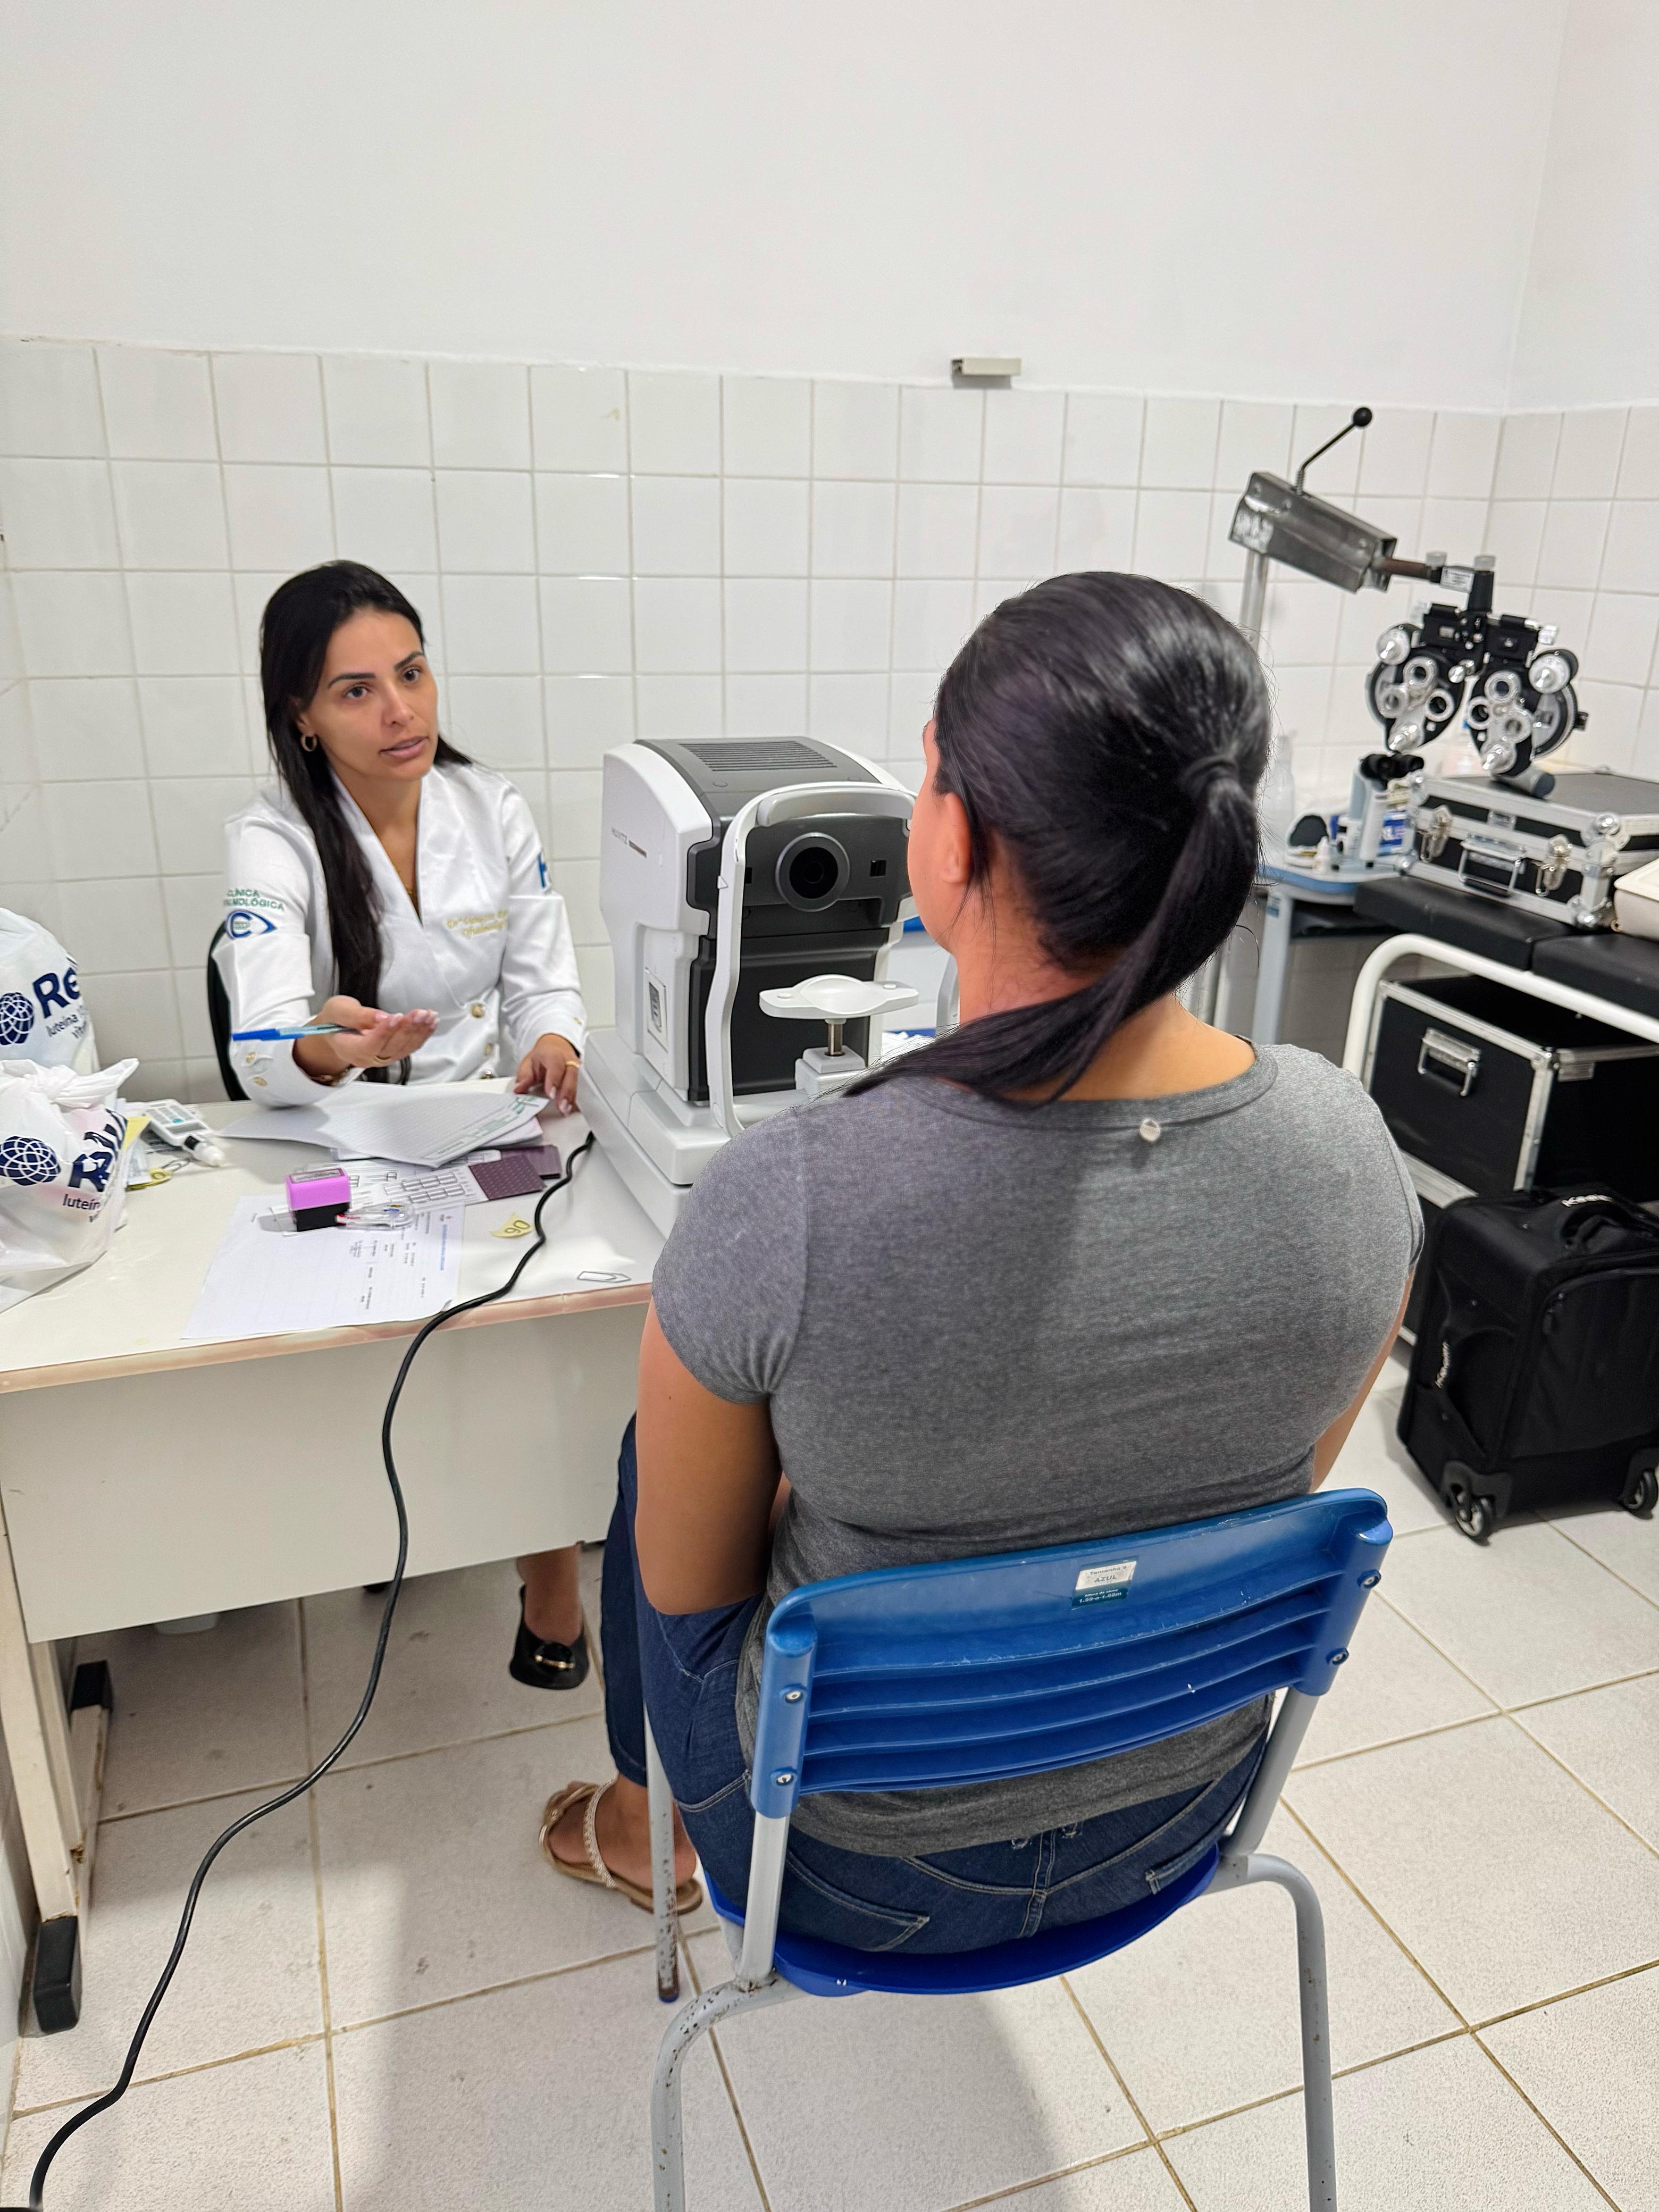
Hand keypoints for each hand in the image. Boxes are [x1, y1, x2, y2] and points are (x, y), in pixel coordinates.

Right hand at [294, 996, 437, 1083]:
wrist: (335, 1030)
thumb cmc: (334, 1020)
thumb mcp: (338, 1010)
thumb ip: (358, 1015)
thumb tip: (382, 1017)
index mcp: (349, 1049)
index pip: (369, 1045)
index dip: (384, 1032)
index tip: (396, 1016)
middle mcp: (367, 1058)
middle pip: (390, 1048)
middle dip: (407, 1030)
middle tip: (419, 1014)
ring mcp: (381, 1058)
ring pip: (403, 1049)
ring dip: (419, 1032)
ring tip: (429, 1016)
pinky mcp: (392, 1053)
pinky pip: (409, 1046)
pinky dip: (422, 1034)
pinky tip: (431, 1021)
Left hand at [514, 1032, 579, 1115]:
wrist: (555, 1046)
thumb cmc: (543, 1056)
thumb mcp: (528, 1062)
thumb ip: (524, 1076)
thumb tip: (518, 1089)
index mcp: (552, 1054)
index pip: (556, 1066)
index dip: (554, 1080)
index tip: (551, 1094)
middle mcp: (567, 1059)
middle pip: (570, 1074)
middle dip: (566, 1092)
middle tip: (561, 1106)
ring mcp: (575, 1067)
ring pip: (576, 1081)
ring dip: (571, 1097)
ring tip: (566, 1110)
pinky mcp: (578, 1075)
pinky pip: (578, 1087)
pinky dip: (574, 1098)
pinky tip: (570, 1108)